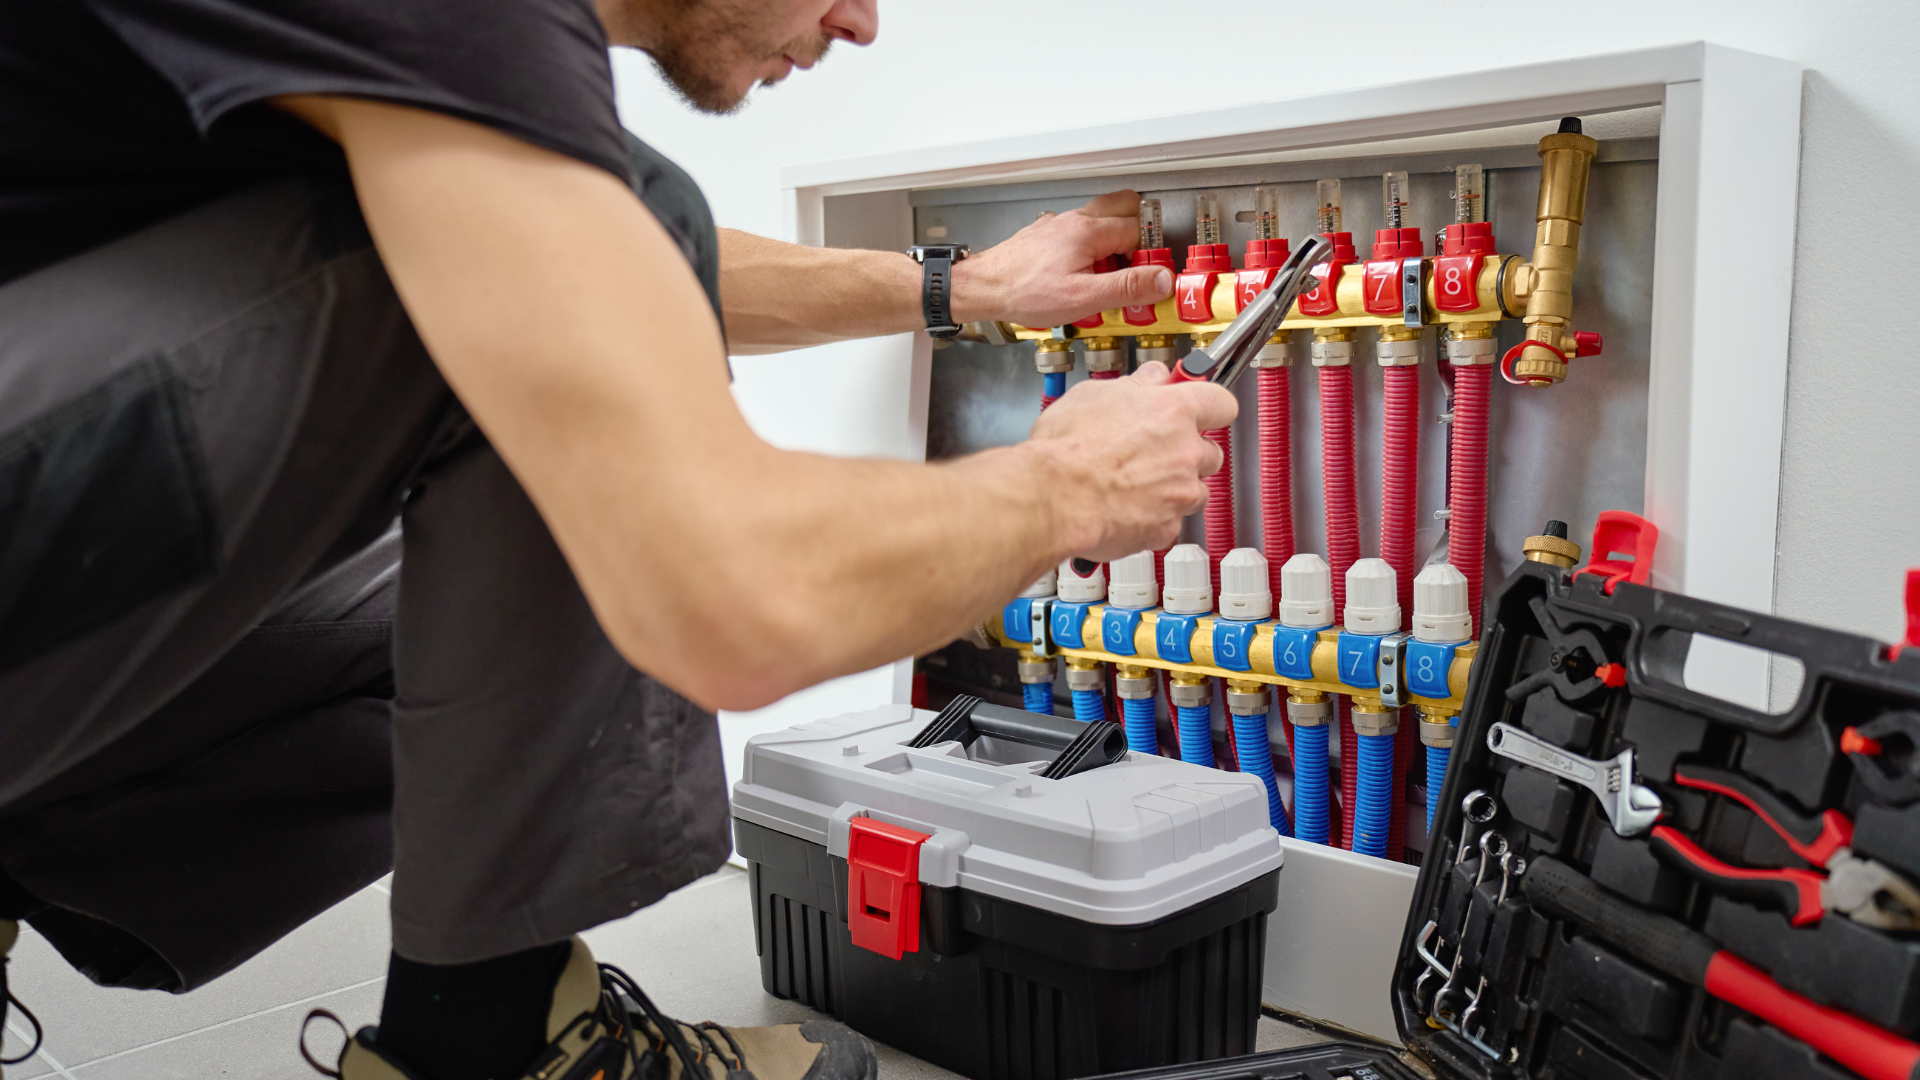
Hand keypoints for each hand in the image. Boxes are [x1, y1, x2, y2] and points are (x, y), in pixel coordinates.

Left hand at [950, 191, 1171, 327]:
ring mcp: (1058, 225)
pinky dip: (1091, 247)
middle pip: (1123, 207)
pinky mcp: (1046, 236)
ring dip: (1115, 240)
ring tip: (1114, 273)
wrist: (982, 288)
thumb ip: (1127, 287)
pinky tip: (1085, 273)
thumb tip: (1162, 279)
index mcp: (1089, 231)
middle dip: (1140, 231)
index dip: (1152, 252)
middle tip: (1143, 260)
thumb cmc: (1023, 292)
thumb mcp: (1084, 297)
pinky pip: (1079, 231)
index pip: (1139, 230)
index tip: (1155, 272)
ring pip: (1100, 218)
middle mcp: (1074, 220)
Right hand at [1025, 362, 1237, 561]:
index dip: (1209, 406)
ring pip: (1195, 491)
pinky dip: (1153, 517)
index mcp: (1173, 412)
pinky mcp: (1165, 528)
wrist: (1055, 497)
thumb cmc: (1068, 448)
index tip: (1199, 409)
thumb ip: (1134, 385)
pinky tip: (1126, 508)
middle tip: (1157, 451)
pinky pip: (1170, 522)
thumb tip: (1151, 377)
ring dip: (1174, 487)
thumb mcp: (1094, 395)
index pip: (1219, 402)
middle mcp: (1185, 452)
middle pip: (1211, 451)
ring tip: (1136, 484)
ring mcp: (1180, 493)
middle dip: (1189, 452)